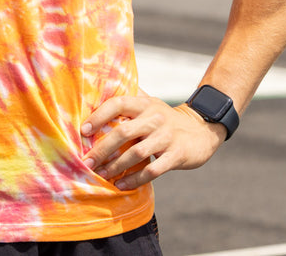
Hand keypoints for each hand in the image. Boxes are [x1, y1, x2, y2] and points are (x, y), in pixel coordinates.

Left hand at [81, 95, 225, 190]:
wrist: (202, 130)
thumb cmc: (166, 120)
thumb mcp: (150, 105)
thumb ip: (129, 103)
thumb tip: (94, 99)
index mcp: (145, 104)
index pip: (118, 103)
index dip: (99, 116)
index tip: (84, 131)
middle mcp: (155, 118)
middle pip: (123, 132)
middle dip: (102, 149)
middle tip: (87, 161)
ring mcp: (167, 137)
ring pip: (136, 153)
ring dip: (115, 167)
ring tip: (101, 175)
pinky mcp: (176, 155)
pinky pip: (152, 170)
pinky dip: (134, 179)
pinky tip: (121, 185)